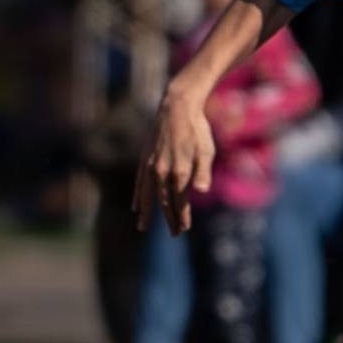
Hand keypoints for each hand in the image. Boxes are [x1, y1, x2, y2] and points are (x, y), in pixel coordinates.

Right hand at [134, 92, 215, 234]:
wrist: (176, 108)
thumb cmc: (198, 130)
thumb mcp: (207, 151)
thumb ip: (203, 172)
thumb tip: (201, 191)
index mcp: (179, 171)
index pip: (180, 201)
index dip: (182, 216)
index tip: (184, 229)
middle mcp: (162, 171)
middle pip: (165, 202)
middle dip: (170, 219)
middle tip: (175, 234)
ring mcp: (151, 165)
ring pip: (149, 194)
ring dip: (148, 211)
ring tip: (143, 227)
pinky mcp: (144, 159)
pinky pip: (140, 182)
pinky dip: (138, 195)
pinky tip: (136, 206)